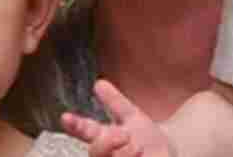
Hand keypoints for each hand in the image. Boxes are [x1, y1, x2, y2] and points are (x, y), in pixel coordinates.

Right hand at [61, 79, 175, 156]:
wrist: (166, 154)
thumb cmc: (145, 139)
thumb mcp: (132, 117)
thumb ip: (115, 102)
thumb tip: (98, 83)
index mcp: (104, 138)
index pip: (85, 131)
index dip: (75, 125)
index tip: (65, 116)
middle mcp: (107, 154)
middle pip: (95, 152)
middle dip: (106, 143)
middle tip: (124, 135)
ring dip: (124, 154)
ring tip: (138, 147)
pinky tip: (143, 156)